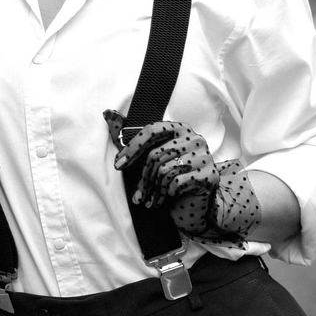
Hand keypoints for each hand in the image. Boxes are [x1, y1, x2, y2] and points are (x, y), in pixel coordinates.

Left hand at [103, 111, 260, 244]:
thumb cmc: (175, 177)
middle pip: (156, 155)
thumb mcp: (159, 160)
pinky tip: (168, 198)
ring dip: (154, 190)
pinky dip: (168, 194)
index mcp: (181, 129)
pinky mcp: (208, 174)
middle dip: (143, 179)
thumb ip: (138, 145)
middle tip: (138, 196)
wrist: (201, 200)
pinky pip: (176, 183)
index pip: (152, 130)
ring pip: (164, 170)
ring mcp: (204, 156)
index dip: (133, 147)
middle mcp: (194, 138)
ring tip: (151, 201)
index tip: (119, 164)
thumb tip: (106, 114)